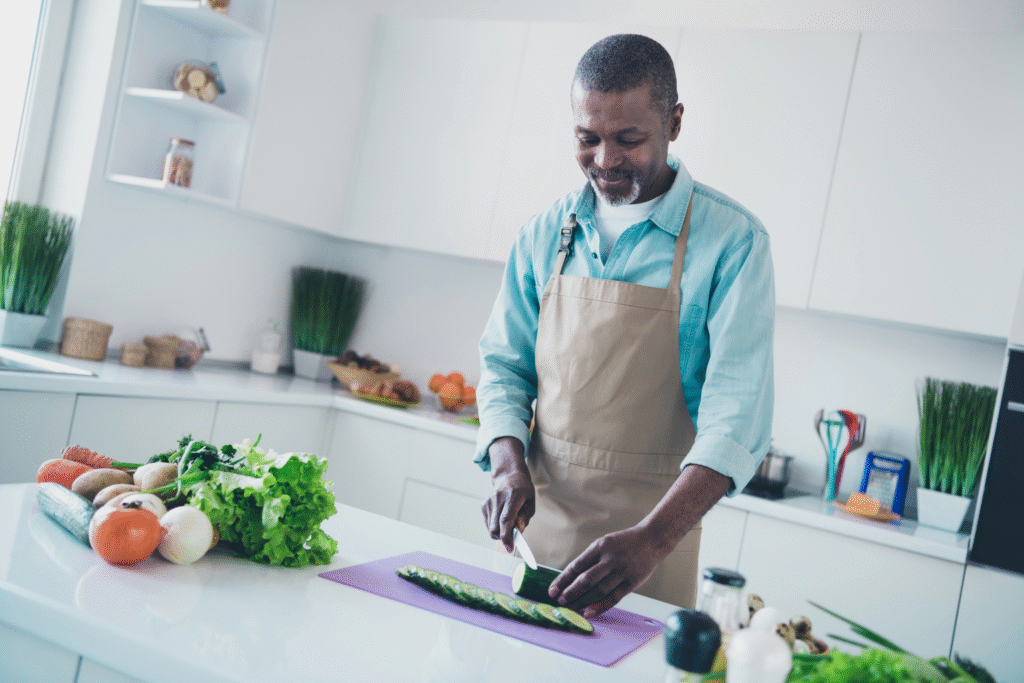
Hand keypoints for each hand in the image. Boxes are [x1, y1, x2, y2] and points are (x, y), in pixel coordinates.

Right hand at [481, 437, 533, 552]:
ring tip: (509, 523)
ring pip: (491, 527)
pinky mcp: (483, 504)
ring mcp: (489, 501)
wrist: (509, 476)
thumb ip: (525, 517)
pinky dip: (495, 526)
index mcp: (512, 496)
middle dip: (503, 537)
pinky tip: (502, 518)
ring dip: (500, 532)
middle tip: (512, 539)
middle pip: (496, 527)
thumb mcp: (530, 502)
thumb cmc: (523, 490)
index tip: (510, 548)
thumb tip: (517, 531)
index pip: (506, 520)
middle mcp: (498, 498)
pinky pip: (488, 523)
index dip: (507, 536)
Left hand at [547, 524, 673, 617]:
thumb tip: (572, 579)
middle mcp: (610, 559)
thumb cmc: (624, 543)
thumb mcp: (605, 543)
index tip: (552, 591)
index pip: (577, 566)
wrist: (652, 540)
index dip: (563, 580)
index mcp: (600, 546)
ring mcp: (622, 571)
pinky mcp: (632, 582)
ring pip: (599, 591)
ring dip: (583, 602)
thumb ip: (591, 559)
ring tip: (571, 609)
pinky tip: (589, 613)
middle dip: (571, 593)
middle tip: (560, 602)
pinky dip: (600, 607)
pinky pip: (614, 597)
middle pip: (586, 580)